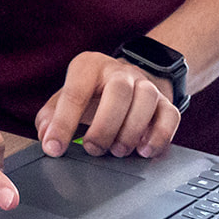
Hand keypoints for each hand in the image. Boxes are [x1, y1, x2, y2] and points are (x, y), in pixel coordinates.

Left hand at [36, 51, 181, 160]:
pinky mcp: (165, 102)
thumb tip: (47, 137)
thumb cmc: (90, 94)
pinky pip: (170, 116)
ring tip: (117, 151)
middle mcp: (119, 71)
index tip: (54, 148)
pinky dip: (159, 137)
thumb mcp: (63, 100)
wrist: (125, 81)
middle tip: (93, 149)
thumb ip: (50, 118)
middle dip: (105, 126)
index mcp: (88, 66)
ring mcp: (146, 84)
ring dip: (131, 132)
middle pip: (119, 91)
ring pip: (147, 100)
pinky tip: (144, 150)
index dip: (63, 123)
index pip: (75, 92)